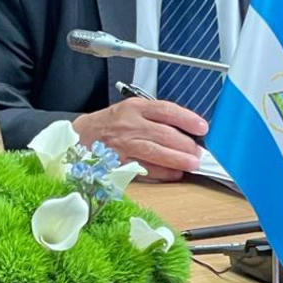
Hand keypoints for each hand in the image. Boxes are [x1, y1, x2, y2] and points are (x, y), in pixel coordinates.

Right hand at [73, 97, 208, 182]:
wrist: (80, 137)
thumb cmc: (110, 124)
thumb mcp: (131, 110)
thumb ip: (155, 118)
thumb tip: (185, 130)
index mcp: (136, 108)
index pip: (166, 110)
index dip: (187, 119)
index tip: (202, 127)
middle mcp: (130, 125)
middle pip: (164, 134)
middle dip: (186, 144)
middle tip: (199, 152)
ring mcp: (124, 145)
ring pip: (155, 152)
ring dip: (177, 159)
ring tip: (193, 164)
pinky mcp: (119, 163)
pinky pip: (144, 168)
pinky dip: (162, 173)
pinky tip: (175, 174)